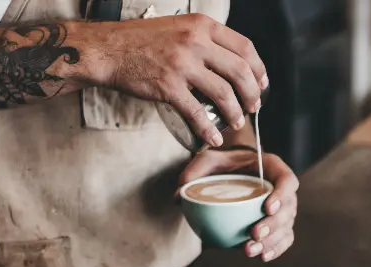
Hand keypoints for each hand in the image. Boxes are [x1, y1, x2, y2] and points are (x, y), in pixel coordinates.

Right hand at [84, 14, 267, 146]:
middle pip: (240, 71)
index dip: (258, 69)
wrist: (108, 50)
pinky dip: (208, 129)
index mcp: (202, 25)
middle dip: (252, 93)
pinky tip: (213, 137)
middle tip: (253, 106)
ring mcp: (182, 64)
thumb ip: (204, 40)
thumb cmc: (142, 41)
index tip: (261, 83)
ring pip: (223, 93)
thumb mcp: (179, 27)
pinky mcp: (168, 86)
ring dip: (235, 112)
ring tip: (236, 122)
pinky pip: (196, 112)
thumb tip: (230, 63)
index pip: (245, 47)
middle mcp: (195, 42)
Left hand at [180, 149, 298, 261]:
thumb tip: (179, 197)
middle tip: (254, 234)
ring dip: (272, 241)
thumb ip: (193, 173)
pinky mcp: (276, 223)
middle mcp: (280, 188)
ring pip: (286, 226)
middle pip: (289, 208)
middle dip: (274, 224)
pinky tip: (263, 256)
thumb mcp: (207, 160)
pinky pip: (284, 237)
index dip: (282, 194)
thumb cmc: (223, 162)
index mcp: (271, 167)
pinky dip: (276, 248)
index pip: (287, 179)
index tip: (267, 207)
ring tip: (250, 250)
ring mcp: (281, 207)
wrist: (231, 169)